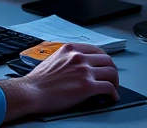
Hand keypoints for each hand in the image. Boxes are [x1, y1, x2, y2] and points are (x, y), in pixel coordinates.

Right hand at [0, 44, 118, 121]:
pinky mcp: (87, 86)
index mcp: (70, 49)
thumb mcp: (53, 60)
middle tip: (111, 78)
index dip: (103, 60)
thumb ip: (67, 59)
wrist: (31, 92)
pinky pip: (108, 88)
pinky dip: (113, 93)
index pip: (96, 50)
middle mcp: (79, 57)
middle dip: (112, 70)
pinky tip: (111, 97)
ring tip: (113, 89)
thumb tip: (77, 68)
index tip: (104, 67)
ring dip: (115, 82)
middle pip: (107, 60)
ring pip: (111, 72)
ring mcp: (84, 71)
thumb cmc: (37, 81)